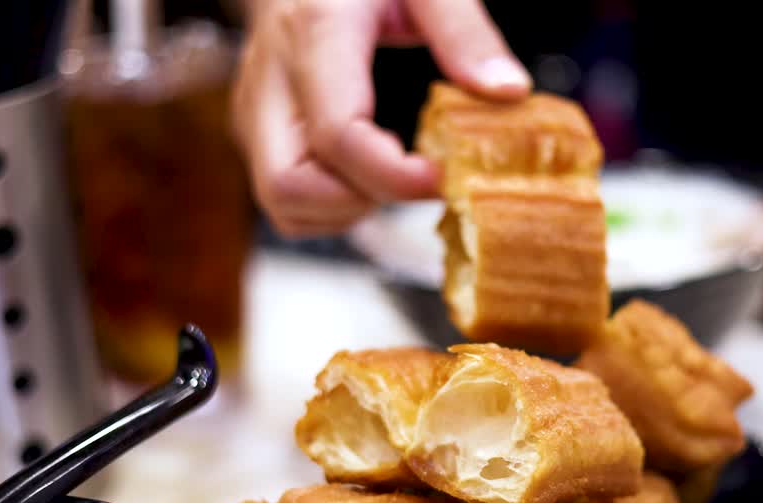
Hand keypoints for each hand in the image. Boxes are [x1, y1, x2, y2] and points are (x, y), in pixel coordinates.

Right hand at [234, 0, 531, 237]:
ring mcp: (254, 109)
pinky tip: (365, 175)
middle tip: (413, 178)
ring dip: (345, 210)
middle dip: (361, 202)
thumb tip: (507, 92)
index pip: (338, 135)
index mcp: (314, 34)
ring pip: (282, 203)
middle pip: (288, 186)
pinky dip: (328, 208)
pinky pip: (283, 201)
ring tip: (392, 175)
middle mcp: (271, 79)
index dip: (394, 175)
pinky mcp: (254, 128)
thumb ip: (465, 33)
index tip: (444, 176)